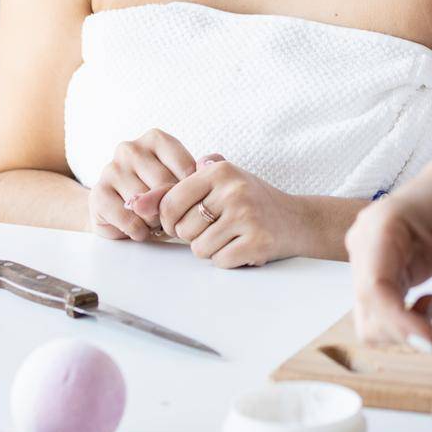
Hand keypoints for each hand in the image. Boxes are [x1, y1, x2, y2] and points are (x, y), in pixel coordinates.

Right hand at [87, 129, 197, 241]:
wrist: (114, 209)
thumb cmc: (155, 193)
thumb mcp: (178, 179)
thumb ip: (196, 173)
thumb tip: (205, 168)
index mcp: (155, 139)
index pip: (187, 169)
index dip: (191, 193)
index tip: (189, 202)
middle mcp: (130, 149)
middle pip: (165, 186)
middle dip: (172, 209)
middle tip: (170, 217)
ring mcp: (111, 169)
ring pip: (147, 204)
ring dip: (154, 222)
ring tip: (153, 221)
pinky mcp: (98, 193)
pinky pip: (129, 219)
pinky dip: (139, 231)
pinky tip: (140, 229)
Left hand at [141, 157, 314, 268]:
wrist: (296, 220)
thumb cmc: (250, 201)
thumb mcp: (216, 185)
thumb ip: (173, 191)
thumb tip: (135, 203)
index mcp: (219, 170)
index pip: (170, 202)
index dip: (170, 220)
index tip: (186, 220)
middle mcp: (233, 189)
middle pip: (182, 229)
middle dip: (194, 235)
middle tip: (219, 226)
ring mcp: (247, 216)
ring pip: (199, 248)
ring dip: (212, 248)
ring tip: (232, 235)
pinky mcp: (257, 241)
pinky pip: (219, 261)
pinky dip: (228, 259)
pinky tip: (243, 246)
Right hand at [346, 129, 431, 351]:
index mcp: (381, 226)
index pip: (375, 290)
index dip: (401, 325)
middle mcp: (365, 246)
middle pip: (370, 314)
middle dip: (408, 333)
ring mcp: (369, 262)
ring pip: (374, 321)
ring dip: (409, 332)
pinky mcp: (382, 274)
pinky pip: (386, 313)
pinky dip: (410, 323)